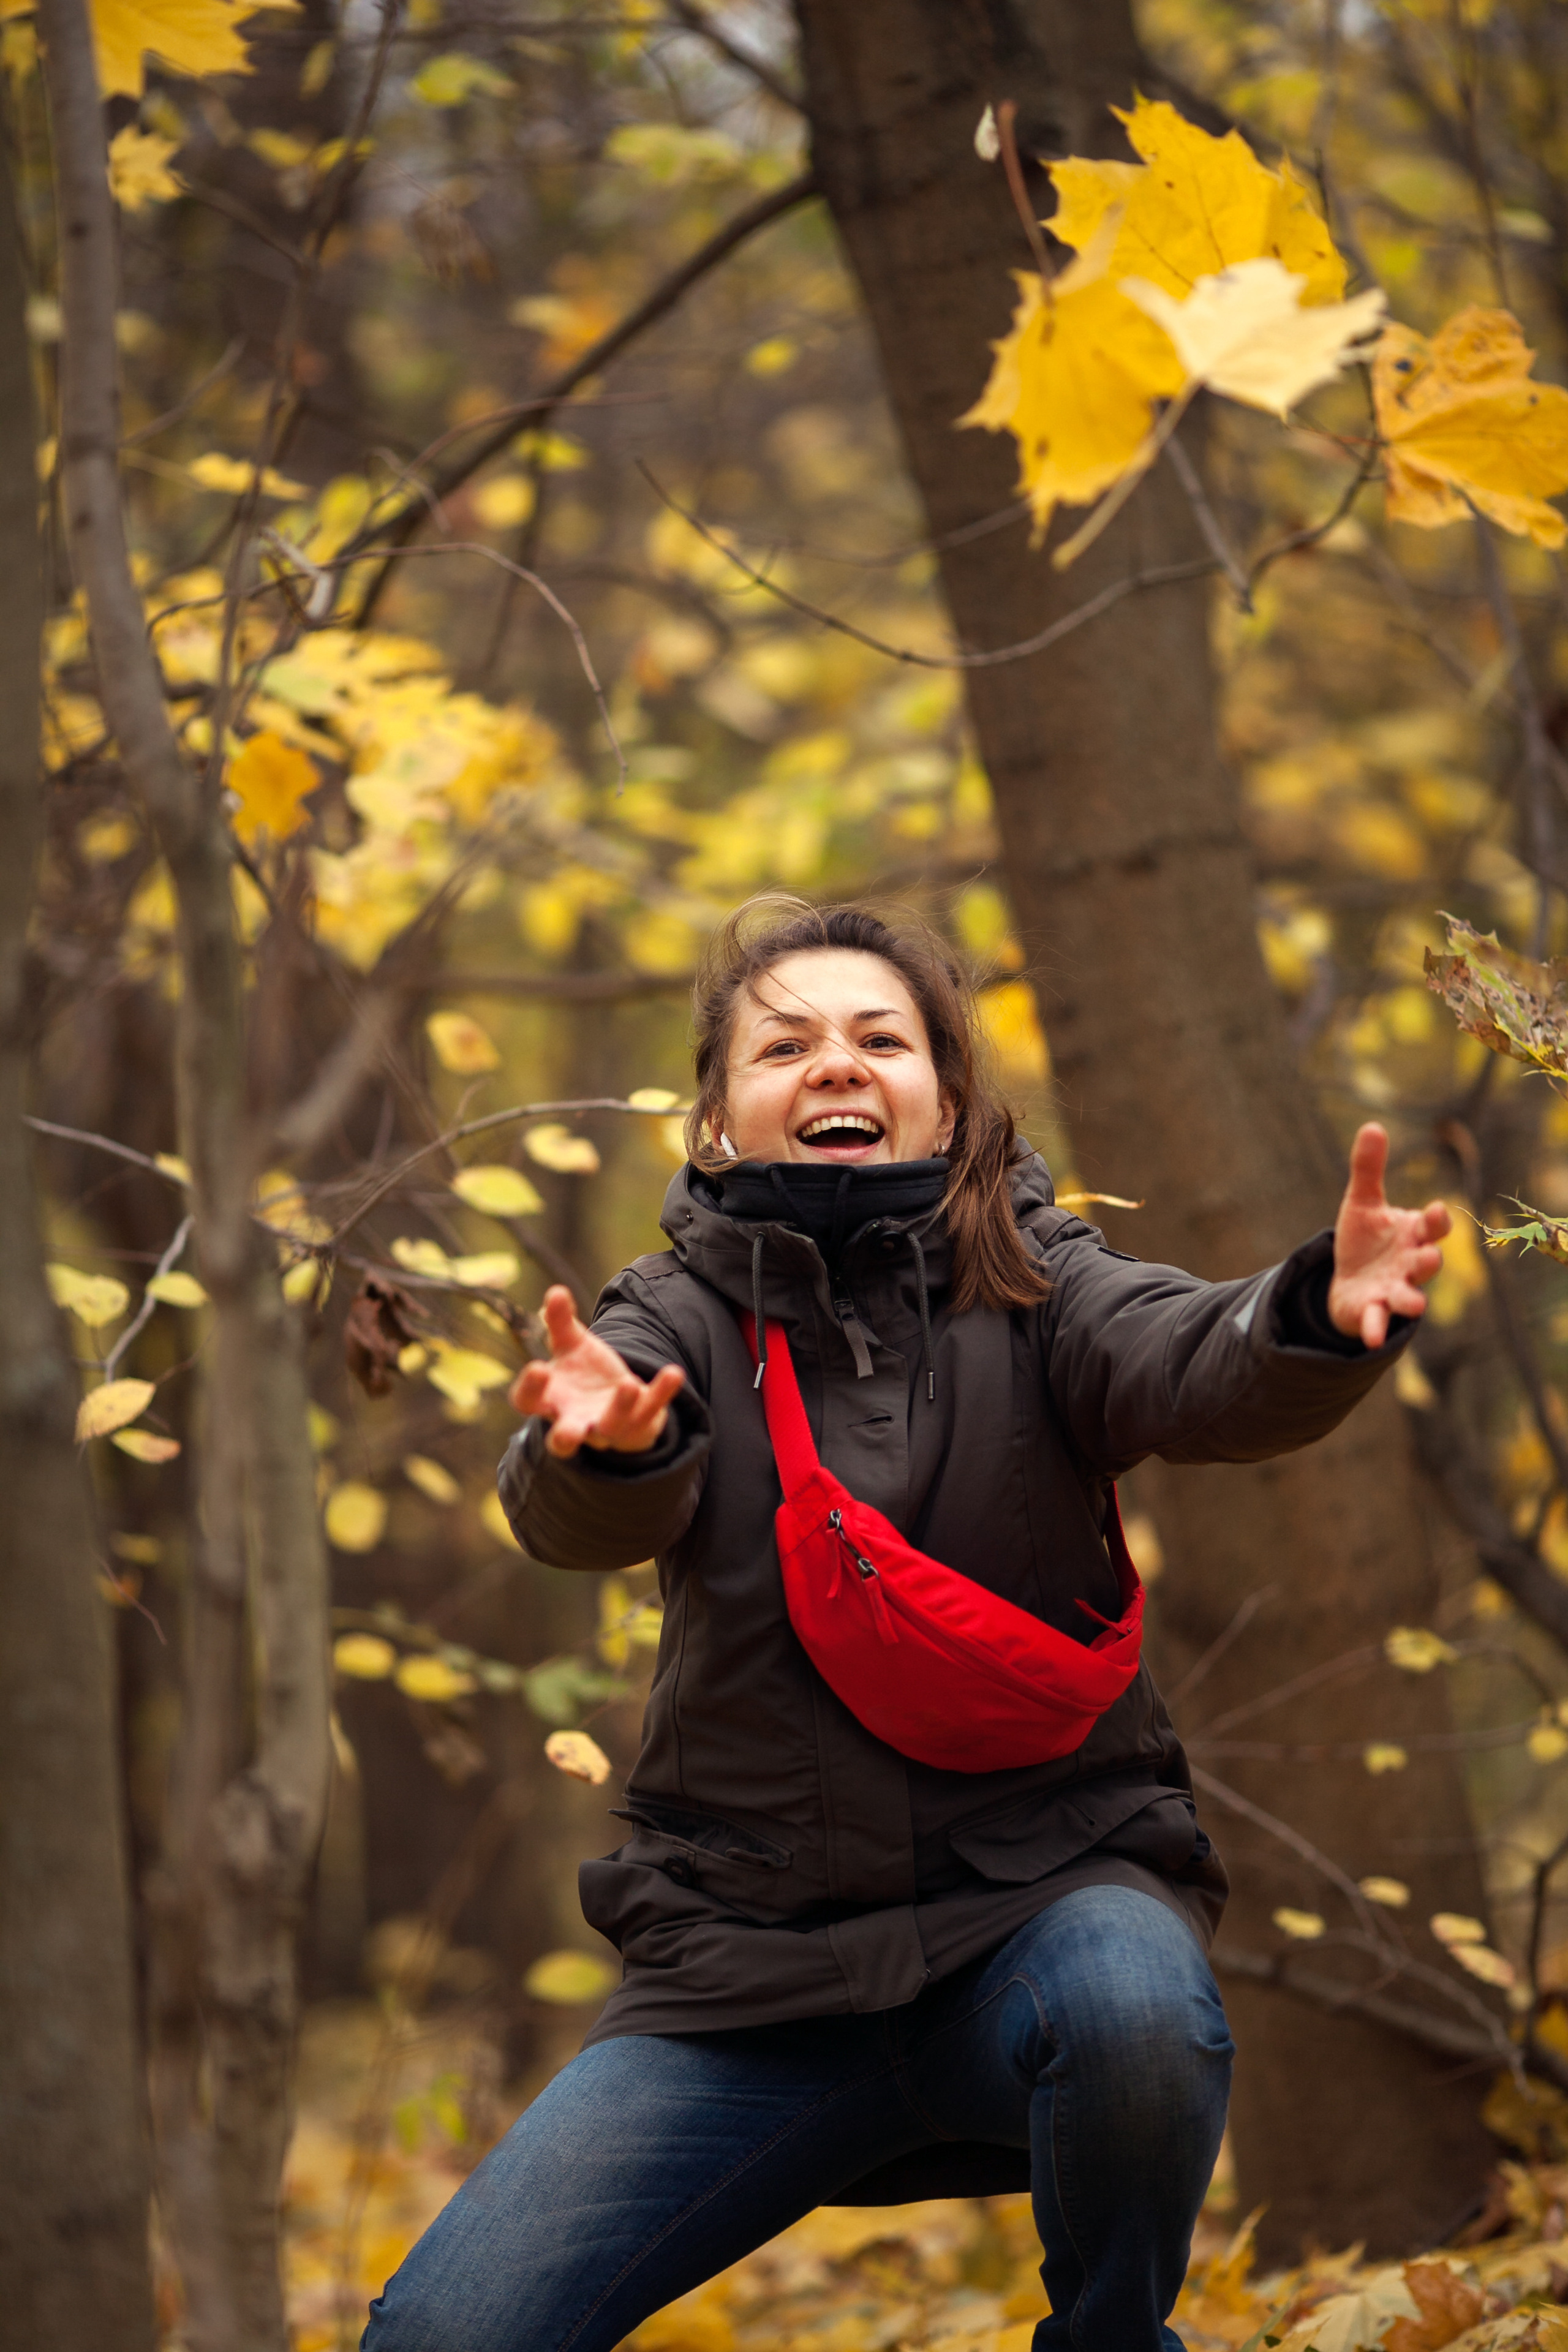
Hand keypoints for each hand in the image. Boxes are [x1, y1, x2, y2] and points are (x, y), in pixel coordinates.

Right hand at [509, 1285, 684, 1457]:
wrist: (619, 1402)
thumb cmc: (584, 1372)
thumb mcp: (572, 1345)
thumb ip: (560, 1322)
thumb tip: (555, 1291)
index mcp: (551, 1400)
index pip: (528, 1402)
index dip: (530, 1389)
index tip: (538, 1368)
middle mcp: (575, 1420)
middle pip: (563, 1440)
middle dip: (565, 1437)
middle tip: (567, 1433)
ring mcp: (607, 1427)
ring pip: (610, 1427)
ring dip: (619, 1408)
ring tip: (628, 1384)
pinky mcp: (639, 1423)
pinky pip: (651, 1410)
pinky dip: (662, 1393)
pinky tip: (674, 1373)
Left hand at [1328, 1123, 1450, 1349]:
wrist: (1349, 1281)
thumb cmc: (1365, 1240)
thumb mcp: (1361, 1202)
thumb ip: (1368, 1169)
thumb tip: (1373, 1125)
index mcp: (1413, 1234)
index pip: (1433, 1226)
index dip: (1436, 1220)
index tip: (1434, 1211)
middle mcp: (1410, 1264)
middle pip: (1428, 1262)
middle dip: (1430, 1260)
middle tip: (1430, 1257)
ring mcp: (1395, 1290)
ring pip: (1410, 1297)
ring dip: (1411, 1300)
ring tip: (1412, 1304)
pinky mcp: (1375, 1311)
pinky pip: (1378, 1321)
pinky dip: (1376, 1328)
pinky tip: (1371, 1337)